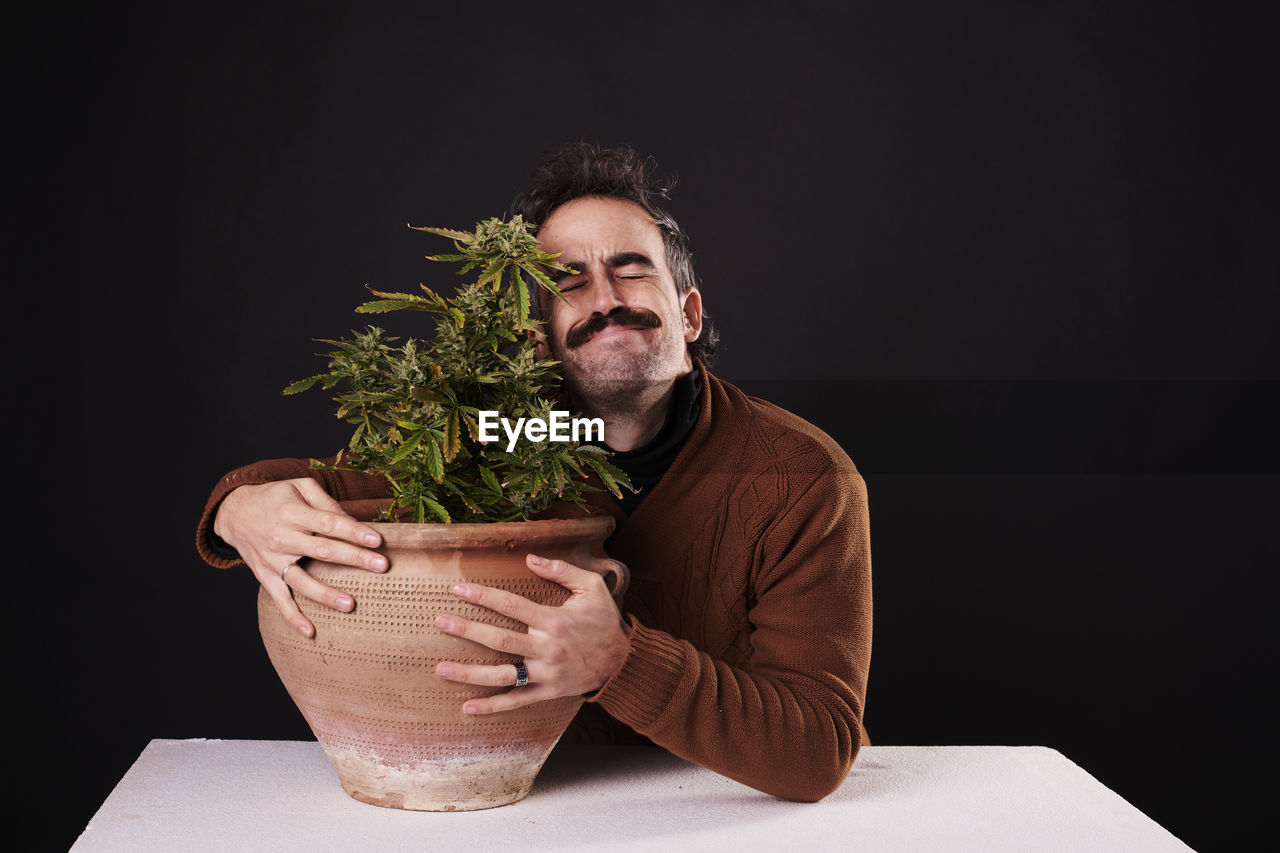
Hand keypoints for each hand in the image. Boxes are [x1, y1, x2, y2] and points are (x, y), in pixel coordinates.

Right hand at [214, 478, 386, 636]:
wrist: (234, 513)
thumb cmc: (275, 498)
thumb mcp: (299, 487)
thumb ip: (326, 502)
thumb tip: (352, 520)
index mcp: (293, 513)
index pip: (329, 523)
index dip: (354, 531)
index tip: (377, 540)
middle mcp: (282, 538)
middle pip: (322, 550)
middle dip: (354, 558)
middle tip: (382, 565)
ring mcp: (272, 560)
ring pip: (301, 580)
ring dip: (326, 594)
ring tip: (351, 604)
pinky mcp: (265, 577)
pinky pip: (280, 600)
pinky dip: (293, 617)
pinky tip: (310, 631)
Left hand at [433, 554, 631, 712]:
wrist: (623, 660)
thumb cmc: (605, 619)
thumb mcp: (591, 587)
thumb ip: (561, 570)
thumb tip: (530, 557)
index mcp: (554, 620)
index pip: (511, 606)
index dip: (483, 596)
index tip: (459, 589)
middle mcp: (547, 648)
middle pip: (499, 640)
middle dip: (467, 629)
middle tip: (439, 621)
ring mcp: (546, 673)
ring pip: (502, 675)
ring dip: (469, 673)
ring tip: (440, 668)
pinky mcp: (548, 692)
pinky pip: (516, 701)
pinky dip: (492, 706)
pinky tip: (467, 707)